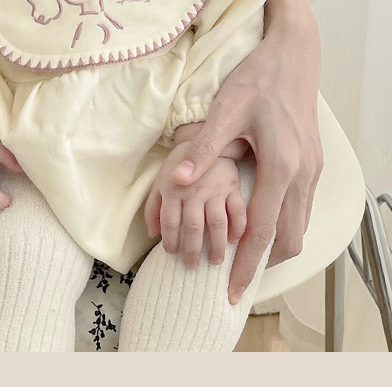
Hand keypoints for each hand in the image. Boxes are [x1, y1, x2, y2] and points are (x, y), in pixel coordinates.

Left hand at [144, 142, 246, 268]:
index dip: (170, 240)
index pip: (170, 222)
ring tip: (215, 261)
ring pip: (217, 224)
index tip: (172, 254)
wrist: (212, 123)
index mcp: (174, 186)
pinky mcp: (234, 184)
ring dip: (215, 245)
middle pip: (192, 227)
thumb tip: (152, 233)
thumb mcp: (162, 174)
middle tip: (192, 267)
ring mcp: (216, 187)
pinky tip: (237, 240)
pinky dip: (239, 227)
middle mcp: (195, 189)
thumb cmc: (184, 154)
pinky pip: (239, 210)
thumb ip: (154, 204)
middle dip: (191, 251)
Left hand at [169, 0, 323, 303]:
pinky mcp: (315, 163)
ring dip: (275, 247)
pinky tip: (263, 226)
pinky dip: (285, 226)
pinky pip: (303, 209)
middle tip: (236, 282)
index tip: (232, 292)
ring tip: (247, 260)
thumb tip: (177, 182)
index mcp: (281, 165)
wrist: (295, 53)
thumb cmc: (259, 78)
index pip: (262, 231)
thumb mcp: (226, 108)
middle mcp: (304, 173)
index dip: (246, 265)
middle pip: (289, 238)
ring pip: (300, 226)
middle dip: (263, 265)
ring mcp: (313, 169)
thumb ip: (202, 148)